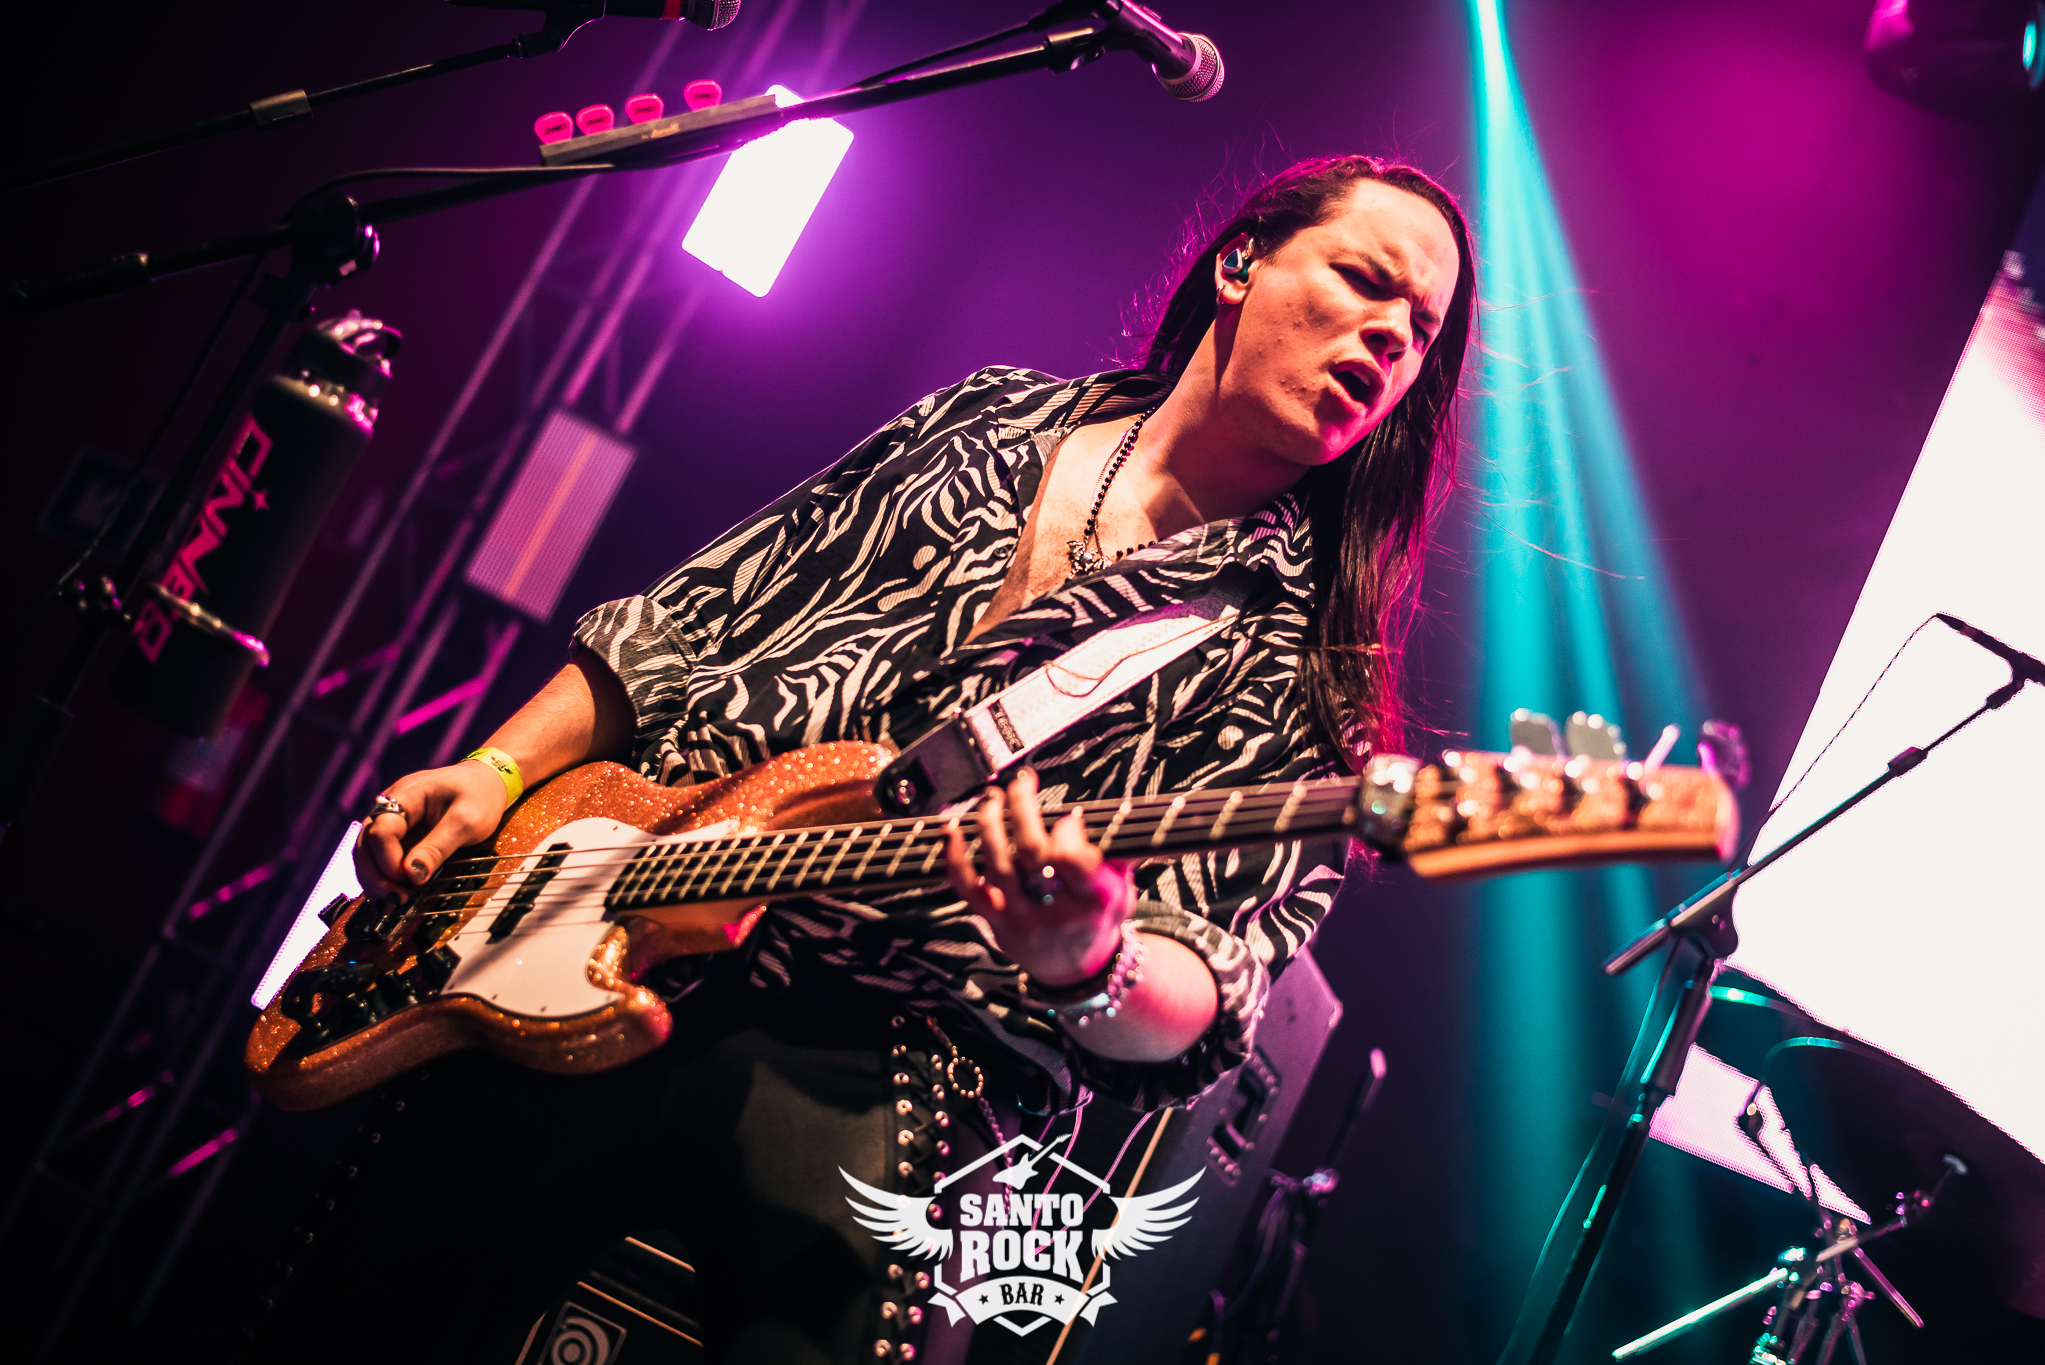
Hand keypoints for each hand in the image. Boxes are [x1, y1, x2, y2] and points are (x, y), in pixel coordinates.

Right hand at [354, 760, 511, 895]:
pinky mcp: (397, 835)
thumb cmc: (478, 796)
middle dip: (376, 875)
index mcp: (407, 795)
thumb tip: (412, 875)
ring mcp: (390, 821)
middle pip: (365, 843)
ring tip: (397, 901)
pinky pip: (379, 857)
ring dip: (376, 880)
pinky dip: (383, 877)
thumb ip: (438, 847)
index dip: (387, 858)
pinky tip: (396, 894)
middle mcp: (390, 807)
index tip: (406, 879)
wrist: (485, 782)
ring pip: (366, 853)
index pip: (381, 829)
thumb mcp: (467, 821)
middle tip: (398, 899)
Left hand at [944, 768, 1133, 985]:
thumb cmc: (1099, 921)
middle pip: (1030, 852)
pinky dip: (956, 857)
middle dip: (1022, 808)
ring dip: (990, 823)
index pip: (1072, 858)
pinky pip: (967, 888)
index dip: (1067, 830)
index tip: (1069, 817)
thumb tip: (1106, 816)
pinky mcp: (995, 920)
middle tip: (1022, 783)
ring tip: (993, 798)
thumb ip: (1117, 855)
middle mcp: (1054, 909)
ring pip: (997, 865)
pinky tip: (953, 829)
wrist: (1076, 971)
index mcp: (1092, 899)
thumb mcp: (1123, 891)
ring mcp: (1020, 916)